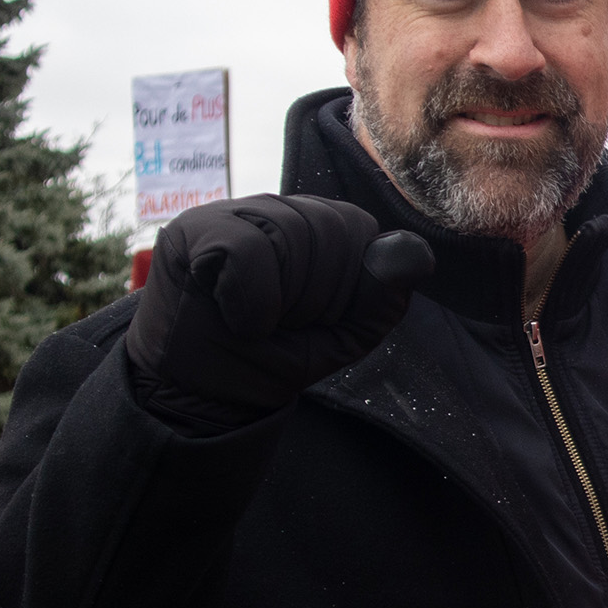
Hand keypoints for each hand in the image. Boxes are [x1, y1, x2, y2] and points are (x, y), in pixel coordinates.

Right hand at [125, 198, 433, 432]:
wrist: (209, 396)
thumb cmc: (273, 358)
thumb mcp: (343, 336)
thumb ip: (382, 297)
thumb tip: (414, 254)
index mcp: (313, 228)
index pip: (359, 229)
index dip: (348, 286)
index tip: (316, 319)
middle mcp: (274, 210)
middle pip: (330, 227)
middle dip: (318, 296)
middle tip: (281, 324)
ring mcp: (231, 214)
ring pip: (290, 234)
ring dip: (283, 300)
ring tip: (255, 320)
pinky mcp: (193, 230)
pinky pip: (246, 249)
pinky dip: (251, 298)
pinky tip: (236, 317)